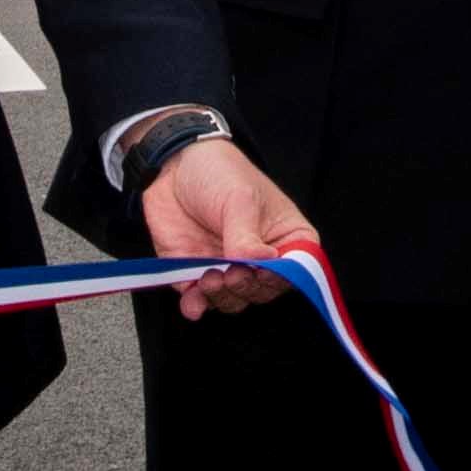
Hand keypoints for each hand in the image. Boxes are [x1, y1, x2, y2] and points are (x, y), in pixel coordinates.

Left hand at [139, 136, 312, 312]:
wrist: (174, 164)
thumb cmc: (220, 172)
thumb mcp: (240, 199)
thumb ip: (246, 237)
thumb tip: (261, 264)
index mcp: (285, 238)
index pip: (296, 269)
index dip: (280, 277)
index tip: (262, 272)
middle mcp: (259, 259)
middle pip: (262, 291)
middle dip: (246, 287)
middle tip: (232, 273)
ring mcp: (227, 267)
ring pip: (233, 300)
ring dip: (222, 297)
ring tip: (210, 278)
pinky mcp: (195, 273)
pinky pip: (198, 300)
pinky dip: (196, 306)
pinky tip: (193, 304)